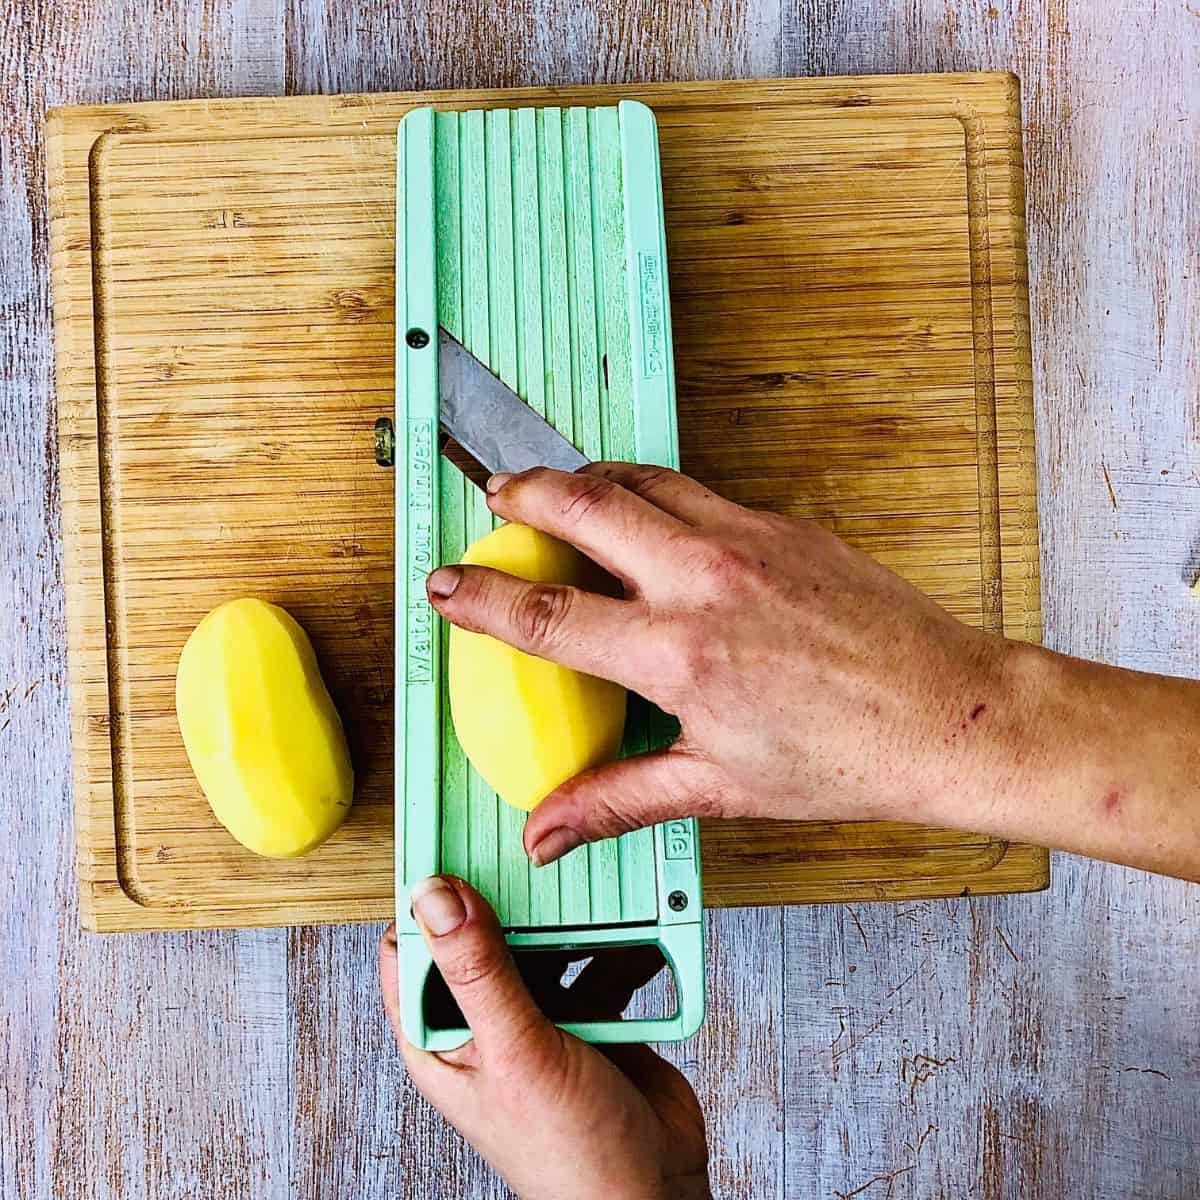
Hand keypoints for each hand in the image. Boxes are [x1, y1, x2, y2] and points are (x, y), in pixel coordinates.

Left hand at [380, 876, 709, 1199]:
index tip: (448, 842)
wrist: (653, 1196)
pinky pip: (595, 960)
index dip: (424, 896)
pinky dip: (617, 943)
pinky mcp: (587, 1016)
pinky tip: (637, 930)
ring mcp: (537, 1018)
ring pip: (541, 941)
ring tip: (587, 889)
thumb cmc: (570, 1156)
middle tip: (528, 853)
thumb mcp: (516, 1052)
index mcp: (441, 1034)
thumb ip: (478, 973)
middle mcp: (483, 1021)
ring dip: (567, 918)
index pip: (413, 946)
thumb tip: (436, 896)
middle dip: (506, 897)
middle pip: (482, 933)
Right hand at [425, 463, 1015, 862]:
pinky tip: (649, 520)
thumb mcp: (719, 786)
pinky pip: (696, 491)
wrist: (951, 714)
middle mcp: (705, 580)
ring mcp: (748, 540)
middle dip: (523, 491)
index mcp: (679, 653)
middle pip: (584, 505)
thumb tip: (545, 833)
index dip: (480, 597)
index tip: (443, 583)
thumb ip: (616, 798)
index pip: (547, 615)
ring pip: (640, 480)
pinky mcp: (783, 525)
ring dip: (588, 479)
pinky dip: (651, 493)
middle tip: (494, 494)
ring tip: (560, 493)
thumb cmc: (845, 758)